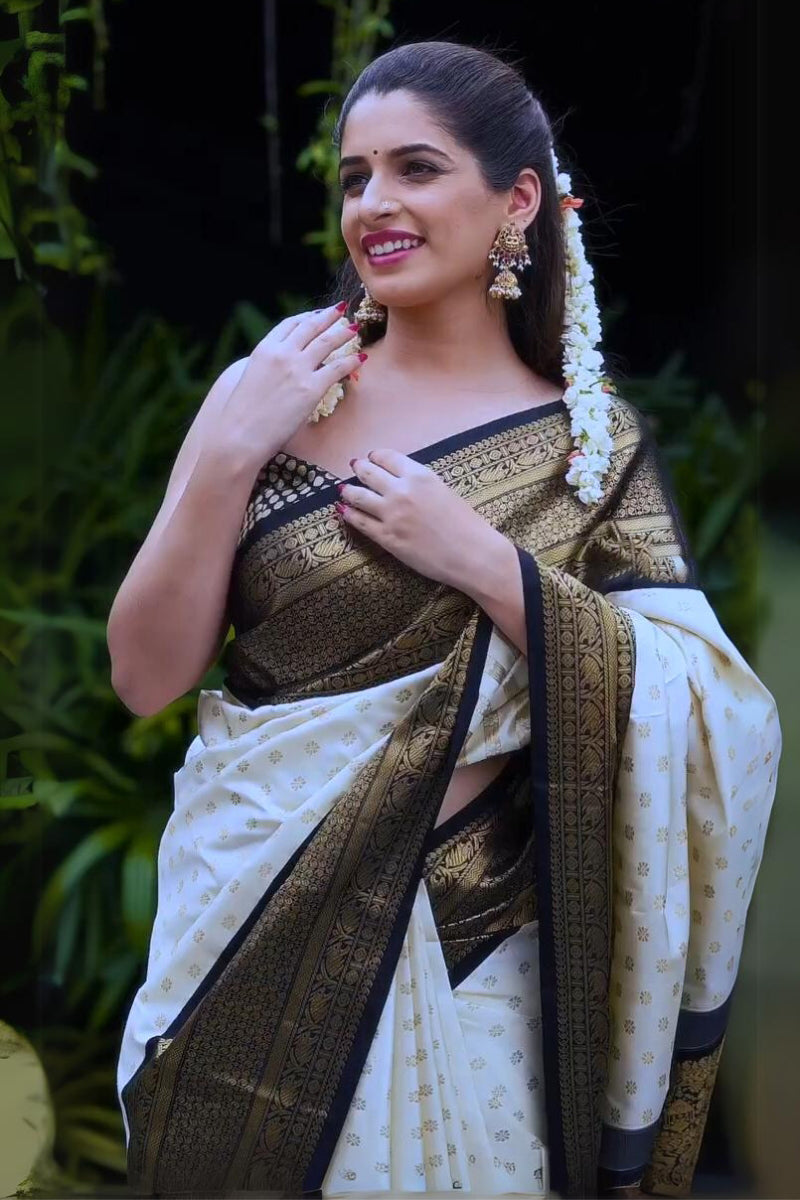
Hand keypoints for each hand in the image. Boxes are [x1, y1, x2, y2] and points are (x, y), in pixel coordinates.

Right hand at [222, 303, 364, 466]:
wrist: (239, 434)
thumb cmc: (240, 414)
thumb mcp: (249, 379)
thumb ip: (266, 368)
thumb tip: (278, 370)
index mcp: (264, 349)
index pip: (289, 325)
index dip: (307, 317)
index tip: (317, 314)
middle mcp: (282, 354)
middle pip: (310, 327)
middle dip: (328, 316)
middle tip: (341, 310)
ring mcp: (298, 369)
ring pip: (327, 342)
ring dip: (343, 332)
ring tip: (354, 328)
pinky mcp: (311, 389)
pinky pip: (338, 368)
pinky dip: (351, 361)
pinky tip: (360, 358)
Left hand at [335, 448, 495, 589]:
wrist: (473, 554)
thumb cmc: (467, 524)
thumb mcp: (444, 491)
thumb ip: (421, 484)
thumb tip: (402, 481)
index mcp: (419, 475)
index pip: (387, 457)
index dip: (375, 456)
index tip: (371, 458)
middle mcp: (401, 490)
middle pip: (368, 473)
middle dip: (359, 469)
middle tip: (354, 469)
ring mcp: (391, 514)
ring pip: (358, 496)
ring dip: (348, 490)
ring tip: (343, 490)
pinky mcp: (386, 537)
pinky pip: (360, 522)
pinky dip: (348, 514)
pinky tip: (344, 511)